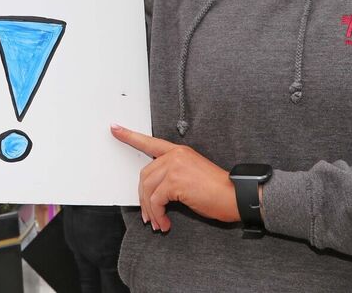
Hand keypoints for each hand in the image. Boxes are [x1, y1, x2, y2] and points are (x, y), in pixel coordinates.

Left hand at [111, 124, 239, 231]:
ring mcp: (174, 167)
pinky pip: (156, 200)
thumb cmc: (218, 191)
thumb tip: (155, 193)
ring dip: (150, 210)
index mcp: (179, 152)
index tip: (114, 128)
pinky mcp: (175, 182)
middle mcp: (175, 155)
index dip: (129, 136)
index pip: (150, 142)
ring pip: (147, 189)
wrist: (236, 197)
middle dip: (143, 198)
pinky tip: (165, 223)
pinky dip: (158, 215)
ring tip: (158, 222)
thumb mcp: (193, 175)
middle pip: (145, 175)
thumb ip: (173, 175)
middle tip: (149, 216)